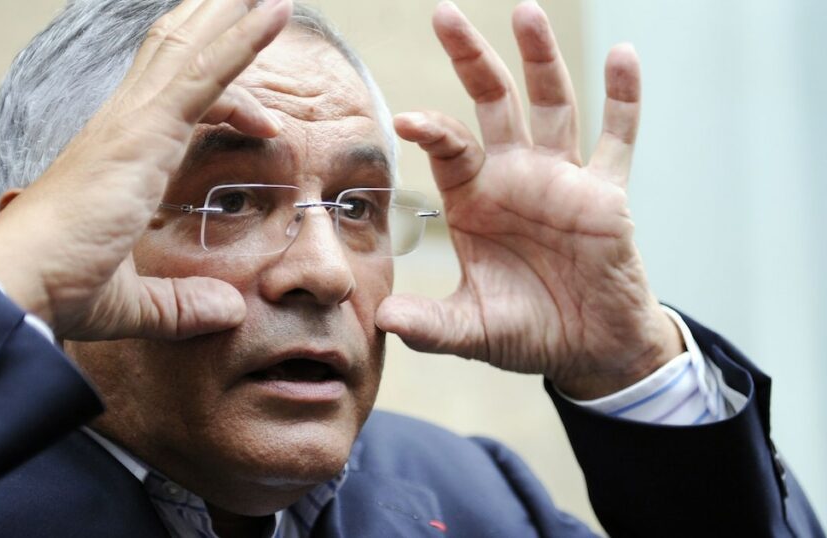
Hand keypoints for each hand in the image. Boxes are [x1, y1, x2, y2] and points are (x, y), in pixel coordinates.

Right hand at [0, 0, 293, 340]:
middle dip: (214, 22)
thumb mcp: (134, 301)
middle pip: (175, 54)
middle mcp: (123, 126)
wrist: (19, 286)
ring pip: (191, 50)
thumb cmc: (58, 291)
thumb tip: (229, 312)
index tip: (265, 124)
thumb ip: (181, 304)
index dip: (225, 95)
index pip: (178, 101)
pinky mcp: (144, 132)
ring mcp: (132, 123)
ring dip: (231, 16)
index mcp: (119, 155)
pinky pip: (205, 74)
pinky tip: (274, 12)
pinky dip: (243, 39)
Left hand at [376, 1, 682, 398]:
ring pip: (551, 104)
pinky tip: (623, 55)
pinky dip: (623, 99)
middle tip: (445, 13)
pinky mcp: (607, 192)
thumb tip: (384, 320)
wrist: (588, 349)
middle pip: (492, 102)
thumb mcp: (472, 330)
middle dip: (471, 58)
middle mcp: (514, 175)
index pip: (449, 147)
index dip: (431, 130)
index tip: (407, 120)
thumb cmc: (526, 331)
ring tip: (525, 12)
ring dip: (540, 58)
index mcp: (474, 198)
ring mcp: (562, 178)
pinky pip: (618, 138)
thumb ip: (431, 325)